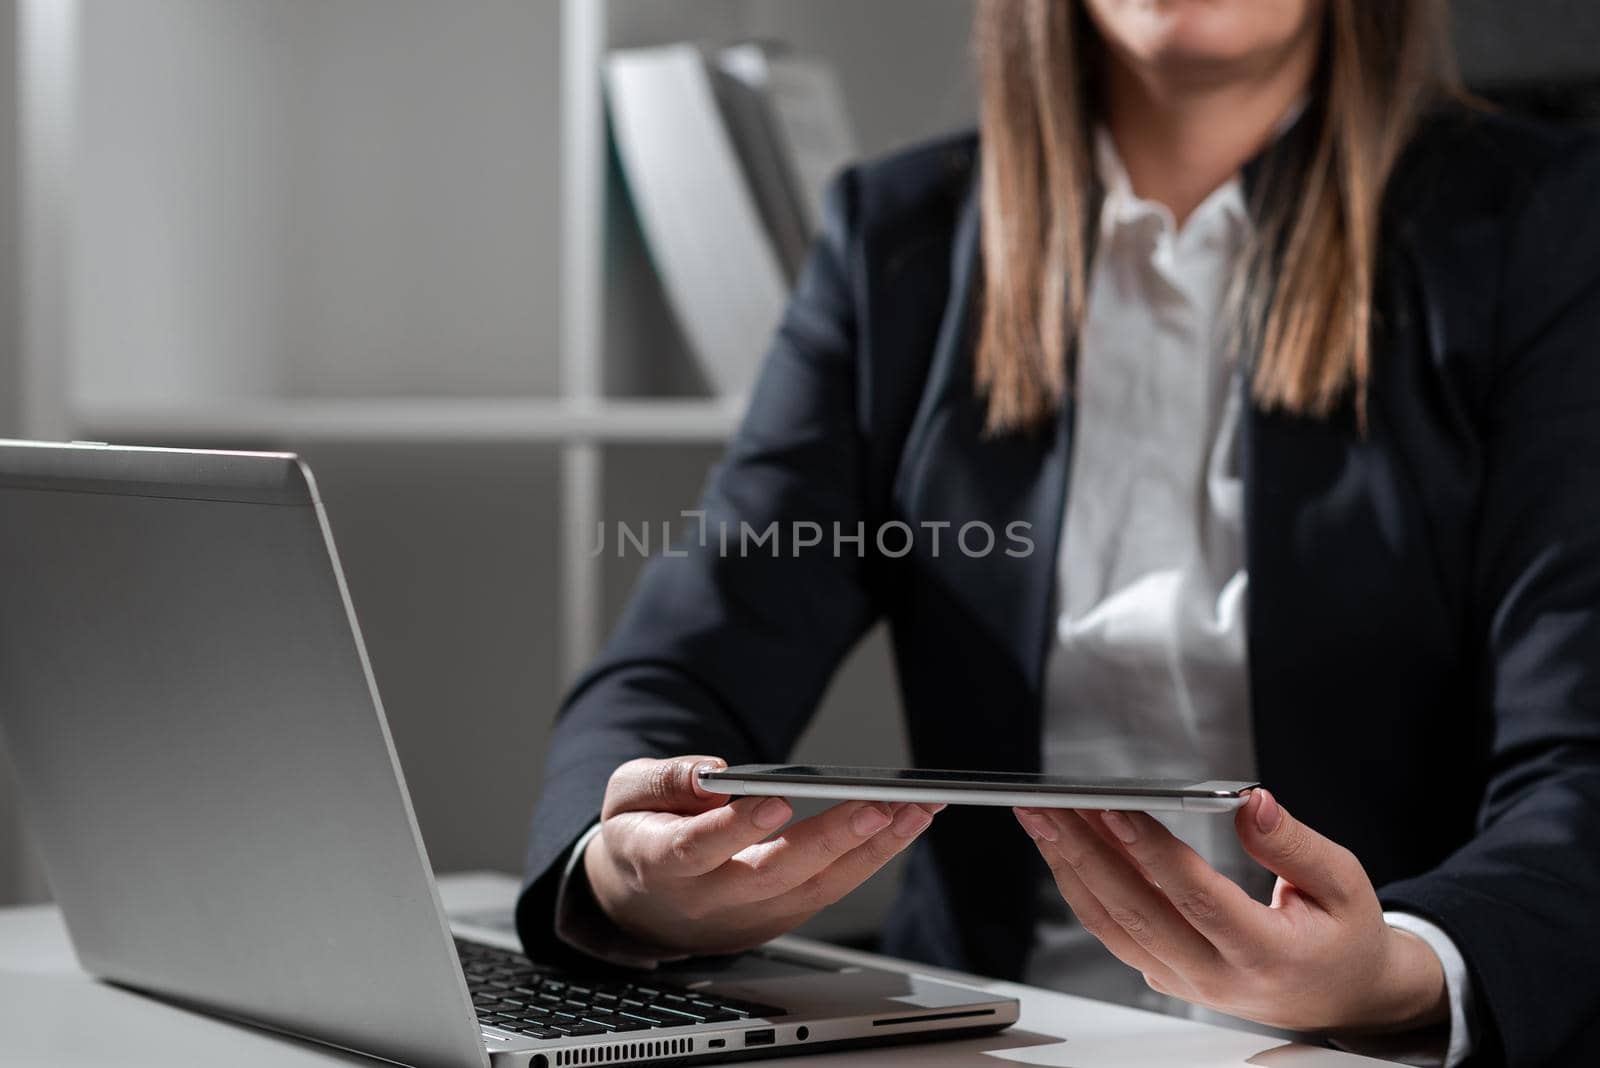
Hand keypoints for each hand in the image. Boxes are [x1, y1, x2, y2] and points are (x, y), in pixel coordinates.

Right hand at [585, 756, 939, 955]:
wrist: (639, 905)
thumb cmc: (640, 835)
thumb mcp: (625, 794)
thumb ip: (663, 780)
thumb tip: (711, 772)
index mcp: (659, 864)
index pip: (697, 851)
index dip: (737, 830)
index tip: (777, 801)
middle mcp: (708, 899)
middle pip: (774, 876)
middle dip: (831, 841)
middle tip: (877, 807)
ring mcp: (748, 916)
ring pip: (814, 889)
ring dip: (871, 851)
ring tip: (914, 810)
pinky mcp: (778, 920)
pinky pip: (830, 891)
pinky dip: (871, 858)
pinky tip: (903, 824)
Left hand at [1015, 790, 1447, 1034]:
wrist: (1346, 997)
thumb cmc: (1344, 936)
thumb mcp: (1345, 883)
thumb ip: (1294, 844)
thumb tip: (1252, 802)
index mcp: (1269, 955)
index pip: (1197, 898)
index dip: (1152, 853)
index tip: (1114, 809)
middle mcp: (1219, 978)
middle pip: (1138, 913)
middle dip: (1086, 854)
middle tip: (1049, 807)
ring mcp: (1187, 984)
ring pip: (1114, 927)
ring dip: (1071, 869)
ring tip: (1042, 820)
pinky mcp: (1168, 978)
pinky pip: (1114, 935)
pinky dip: (1082, 890)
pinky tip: (1065, 850)